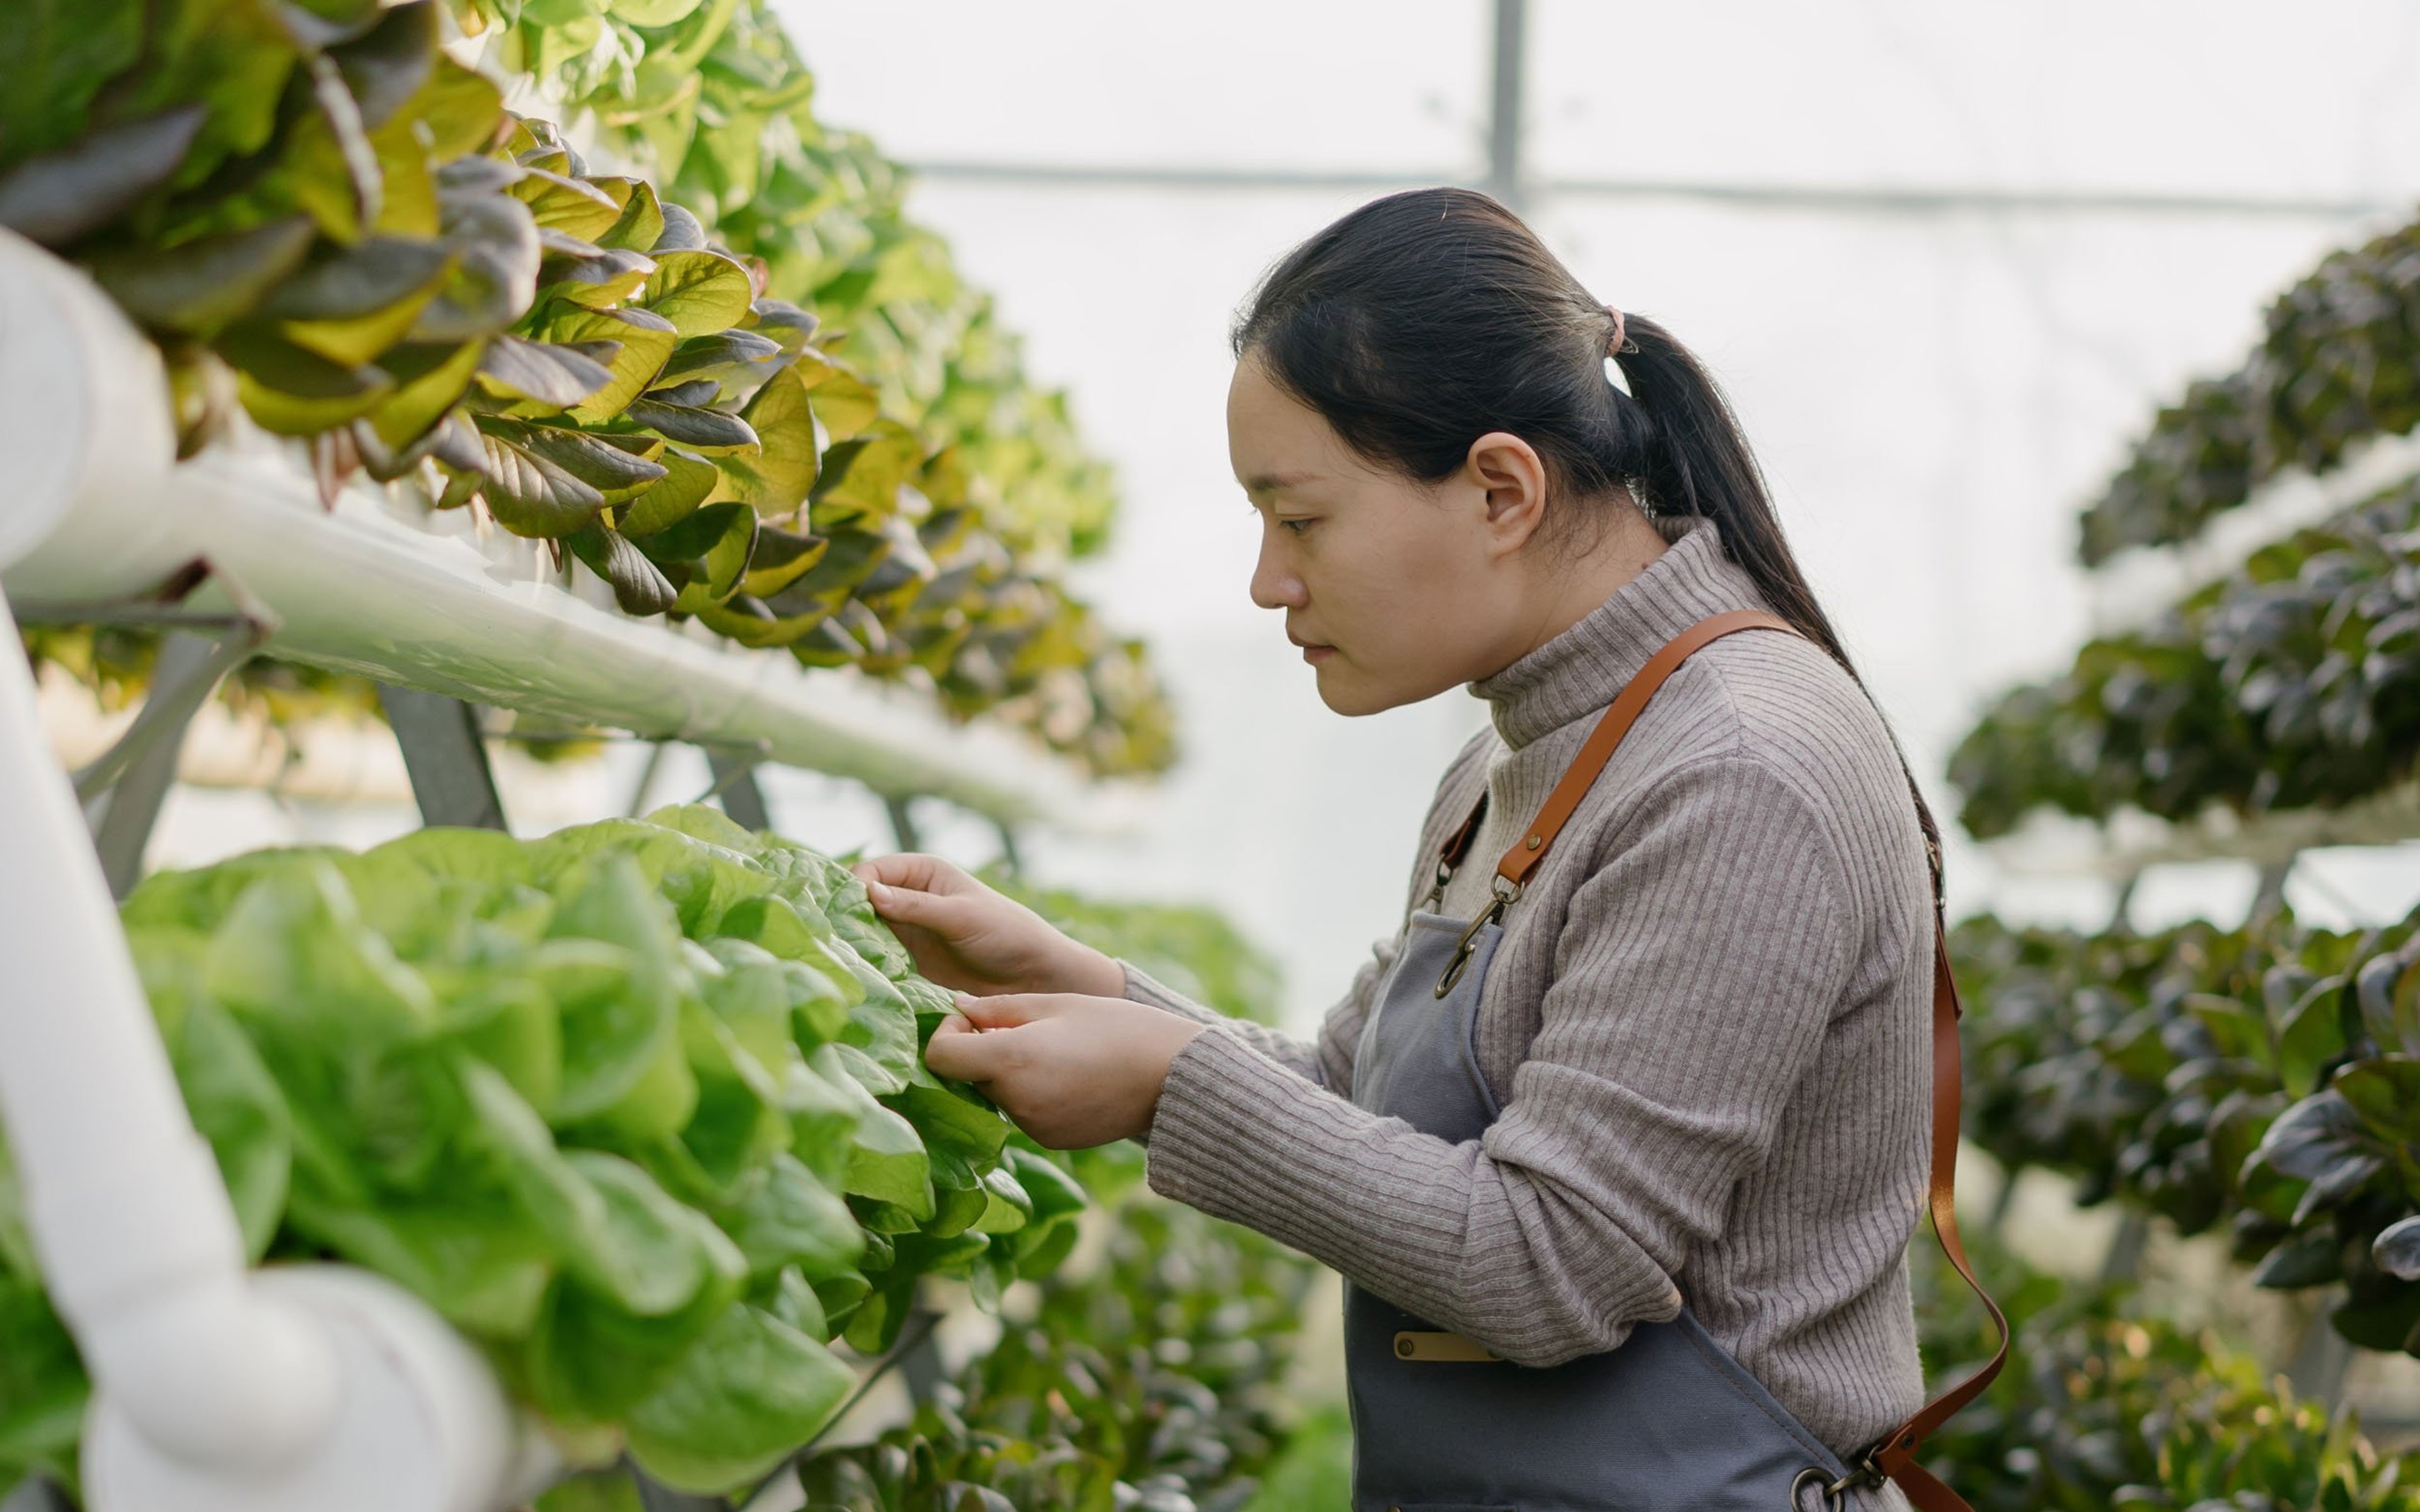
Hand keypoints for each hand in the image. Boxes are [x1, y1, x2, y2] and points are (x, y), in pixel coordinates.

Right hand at [850, 853, 1123, 998]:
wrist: (1032, 977)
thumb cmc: (1006, 933)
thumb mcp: (962, 916)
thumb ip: (917, 906)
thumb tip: (867, 892)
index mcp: (922, 873)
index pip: (872, 872)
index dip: (852, 887)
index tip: (838, 911)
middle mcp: (908, 898)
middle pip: (861, 902)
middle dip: (843, 917)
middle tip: (825, 939)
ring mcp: (905, 933)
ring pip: (863, 932)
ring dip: (850, 944)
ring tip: (833, 961)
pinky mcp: (907, 964)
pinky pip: (876, 961)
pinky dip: (864, 966)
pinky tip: (853, 977)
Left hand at [923, 992, 1207, 1148]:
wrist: (1173, 1077)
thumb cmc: (1118, 1027)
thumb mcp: (1056, 1003)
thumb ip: (999, 1008)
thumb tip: (958, 1007)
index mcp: (1010, 1060)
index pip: (940, 1057)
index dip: (948, 1034)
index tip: (975, 1020)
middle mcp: (1015, 1101)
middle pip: (968, 1076)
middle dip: (982, 1052)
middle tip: (1020, 1029)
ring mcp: (1032, 1127)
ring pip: (997, 1095)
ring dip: (1008, 1073)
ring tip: (1054, 1052)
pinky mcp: (1050, 1140)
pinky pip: (1023, 1113)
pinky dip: (1032, 1094)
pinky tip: (1069, 1076)